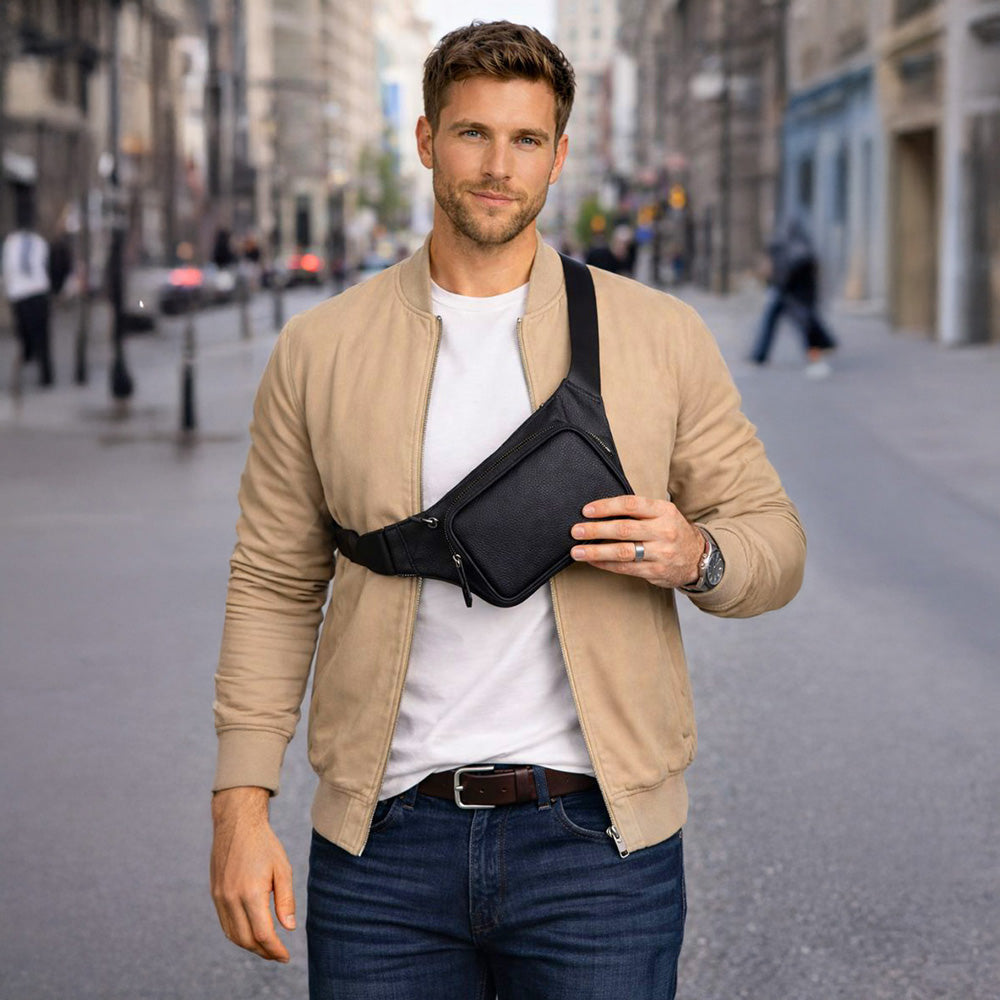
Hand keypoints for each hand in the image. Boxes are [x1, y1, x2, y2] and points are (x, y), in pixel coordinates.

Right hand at [210, 786, 295, 962]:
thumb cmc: (264, 844)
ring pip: (233, 935)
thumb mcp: (282, 868)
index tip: (286, 956)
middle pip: (246, 940)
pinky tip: (251, 933)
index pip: (263, 934)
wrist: (237, 824)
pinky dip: (238, 935)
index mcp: (251, 892)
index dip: (275, 950)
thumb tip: (289, 928)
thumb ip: (286, 900)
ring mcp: (220, 898)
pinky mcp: (215, 894)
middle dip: (264, 952)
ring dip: (250, 946)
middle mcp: (231, 898)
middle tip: (279, 955)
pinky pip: (225, 924)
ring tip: (267, 947)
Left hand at [569, 495, 704, 589]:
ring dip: (596, 551)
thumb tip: (601, 510)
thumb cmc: (672, 531)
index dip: (606, 507)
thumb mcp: (663, 513)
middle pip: (623, 529)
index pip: (631, 505)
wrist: (698, 557)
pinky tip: (593, 561)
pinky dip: (606, 565)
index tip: (587, 510)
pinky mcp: (656, 571)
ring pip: (622, 552)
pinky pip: (626, 568)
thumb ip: (639, 510)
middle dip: (596, 530)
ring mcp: (661, 553)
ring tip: (577, 551)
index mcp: (663, 511)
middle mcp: (663, 531)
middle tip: (576, 530)